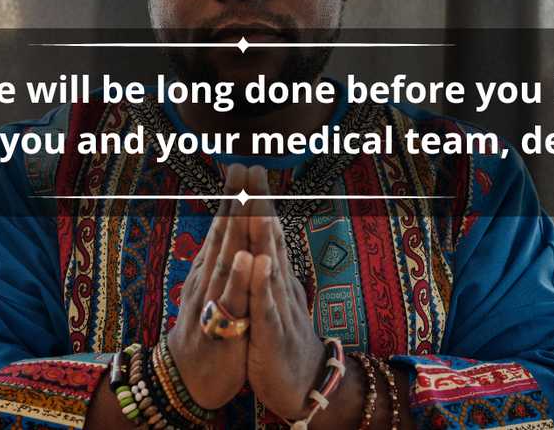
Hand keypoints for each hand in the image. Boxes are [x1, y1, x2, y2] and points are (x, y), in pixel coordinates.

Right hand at [166, 164, 254, 409]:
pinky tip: (249, 258)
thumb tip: (225, 226)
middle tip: (243, 167)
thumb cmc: (205, 333)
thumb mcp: (212, 290)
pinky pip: (231, 303)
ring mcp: (212, 304)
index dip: (232, 198)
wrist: (186, 383)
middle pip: (223, 236)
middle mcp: (208, 282)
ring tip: (244, 199)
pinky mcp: (220, 331)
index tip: (240, 166)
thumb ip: (219, 259)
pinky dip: (240, 280)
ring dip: (235, 230)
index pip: (222, 229)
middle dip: (234, 201)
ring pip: (226, 262)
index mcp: (210, 272)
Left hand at [242, 167, 326, 419]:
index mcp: (274, 276)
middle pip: (268, 239)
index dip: (257, 201)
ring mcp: (278, 308)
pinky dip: (261, 284)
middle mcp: (279, 285)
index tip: (249, 168)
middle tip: (254, 169)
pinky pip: (265, 306)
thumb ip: (269, 265)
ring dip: (263, 235)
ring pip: (269, 266)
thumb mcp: (272, 297)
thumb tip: (264, 233)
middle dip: (259, 204)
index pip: (265, 232)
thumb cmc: (282, 339)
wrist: (304, 385)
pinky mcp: (272, 334)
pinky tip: (259, 263)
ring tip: (257, 204)